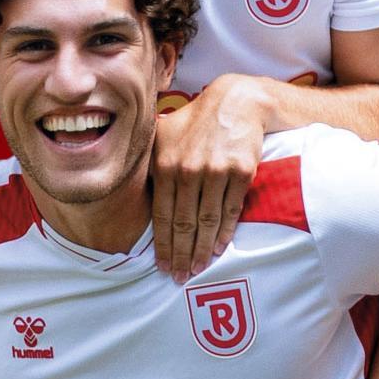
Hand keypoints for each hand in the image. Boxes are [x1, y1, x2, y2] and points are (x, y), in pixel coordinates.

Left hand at [151, 76, 267, 282]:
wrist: (236, 102)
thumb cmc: (196, 122)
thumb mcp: (164, 136)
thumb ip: (151, 165)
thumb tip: (137, 197)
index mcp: (165, 164)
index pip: (162, 214)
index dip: (162, 244)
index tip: (161, 265)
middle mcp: (188, 169)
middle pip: (183, 223)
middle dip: (180, 254)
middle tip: (178, 277)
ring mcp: (215, 170)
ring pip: (207, 220)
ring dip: (201, 249)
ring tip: (197, 269)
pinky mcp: (241, 171)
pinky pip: (230, 209)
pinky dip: (224, 232)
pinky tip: (218, 248)